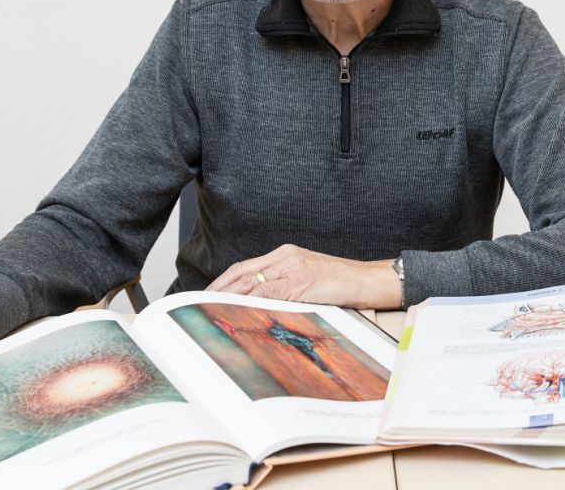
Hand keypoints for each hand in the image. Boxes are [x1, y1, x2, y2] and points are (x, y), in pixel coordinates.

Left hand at [205, 244, 400, 309]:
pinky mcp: (301, 282)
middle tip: (201, 302)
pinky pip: (270, 292)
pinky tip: (240, 310)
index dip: (224, 280)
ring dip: (230, 297)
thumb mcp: (306, 279)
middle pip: (243, 272)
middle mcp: (285, 257)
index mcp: (284, 254)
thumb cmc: (338, 282)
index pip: (246, 267)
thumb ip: (283, 287)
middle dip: (219, 288)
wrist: (364, 279)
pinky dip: (252, 302)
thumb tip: (258, 304)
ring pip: (252, 282)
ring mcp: (292, 268)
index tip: (209, 293)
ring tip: (213, 309)